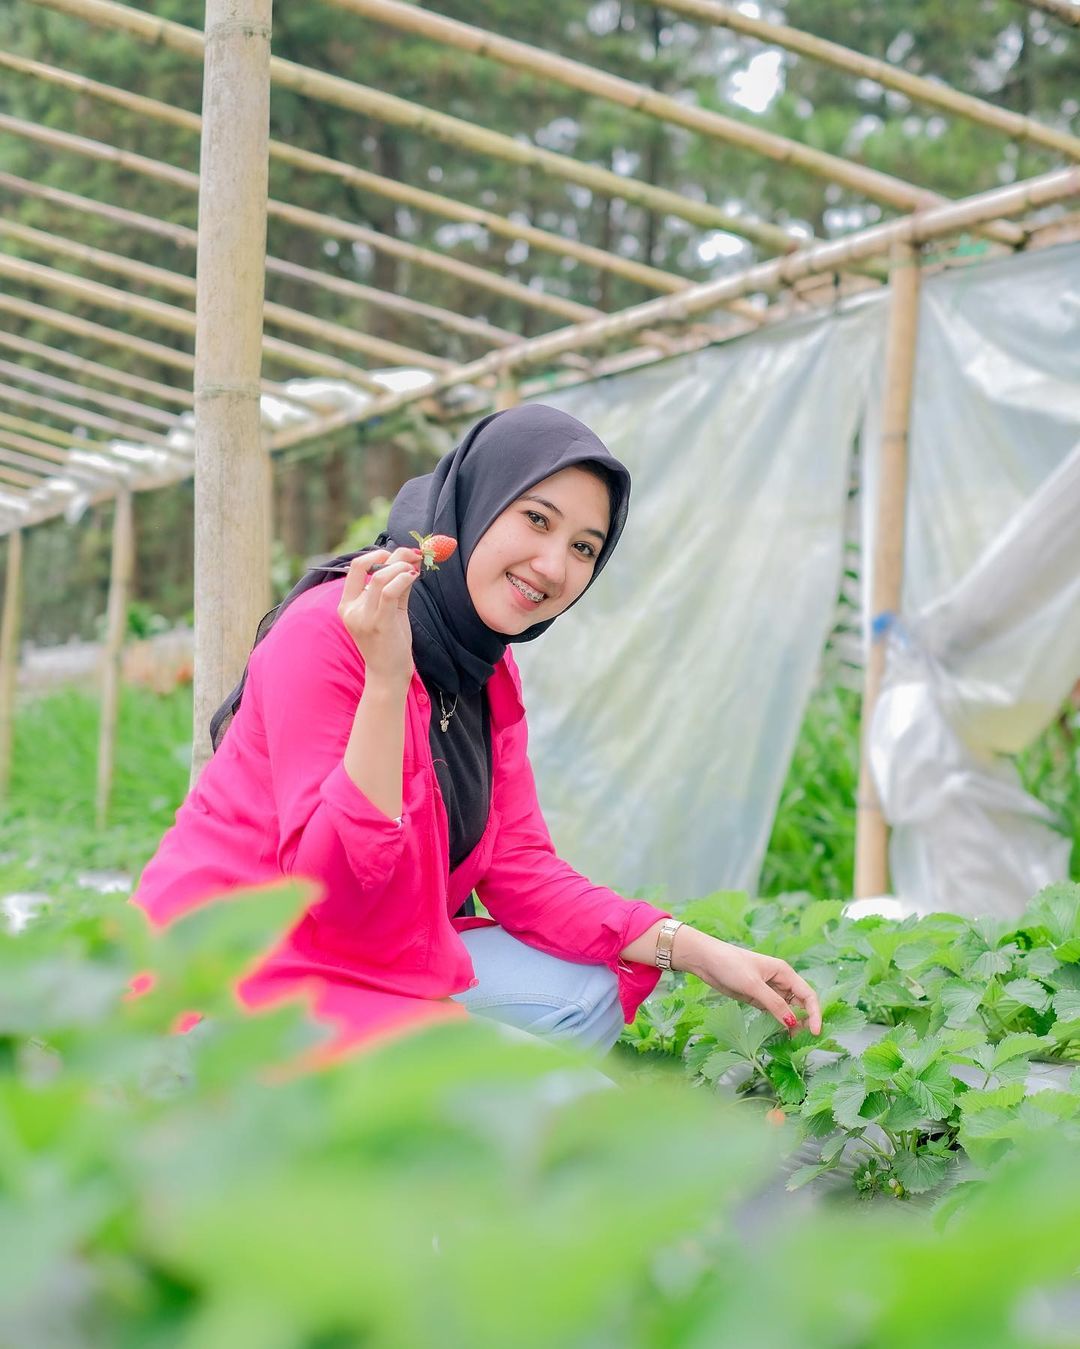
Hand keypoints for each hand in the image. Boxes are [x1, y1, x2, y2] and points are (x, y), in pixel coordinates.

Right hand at [337, 547, 421, 688]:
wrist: (388, 675)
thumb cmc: (389, 643)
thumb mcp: (390, 611)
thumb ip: (395, 588)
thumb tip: (409, 562)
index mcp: (347, 604)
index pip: (354, 567)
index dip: (375, 554)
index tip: (394, 553)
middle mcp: (351, 609)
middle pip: (368, 567)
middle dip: (393, 556)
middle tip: (413, 555)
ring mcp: (363, 617)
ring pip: (379, 577)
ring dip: (400, 567)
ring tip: (414, 569)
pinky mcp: (379, 624)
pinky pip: (390, 591)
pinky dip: (404, 578)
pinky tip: (414, 576)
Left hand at [676, 928, 821, 1034]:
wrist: (705, 960)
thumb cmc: (730, 965)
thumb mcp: (753, 985)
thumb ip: (773, 1004)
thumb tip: (792, 1022)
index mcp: (784, 972)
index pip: (808, 995)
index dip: (815, 1014)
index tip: (815, 1032)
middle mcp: (780, 981)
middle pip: (800, 1004)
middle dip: (805, 1021)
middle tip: (803, 1042)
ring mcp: (769, 991)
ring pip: (788, 1010)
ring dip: (792, 1024)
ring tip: (793, 1042)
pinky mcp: (757, 998)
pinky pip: (774, 1012)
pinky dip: (779, 1023)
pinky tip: (780, 1035)